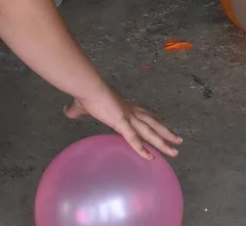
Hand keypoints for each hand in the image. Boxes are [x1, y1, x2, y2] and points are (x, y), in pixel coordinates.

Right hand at [66, 93, 182, 159]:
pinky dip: (142, 149)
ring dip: (163, 142)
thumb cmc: (86, 94)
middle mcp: (130, 112)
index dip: (152, 120)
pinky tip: (150, 157)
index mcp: (123, 107)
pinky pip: (134, 139)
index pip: (143, 114)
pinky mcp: (122, 123)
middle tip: (179, 140)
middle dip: (166, 133)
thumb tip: (66, 112)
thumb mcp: (81, 105)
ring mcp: (128, 117)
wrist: (87, 88)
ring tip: (175, 151)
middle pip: (153, 124)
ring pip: (150, 133)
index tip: (160, 124)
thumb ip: (76, 110)